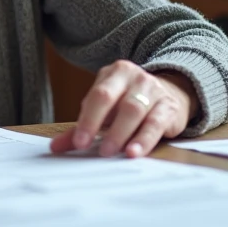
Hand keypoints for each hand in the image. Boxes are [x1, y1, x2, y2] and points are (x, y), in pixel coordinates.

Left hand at [50, 61, 197, 158]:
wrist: (172, 93)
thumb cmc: (130, 102)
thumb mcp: (107, 109)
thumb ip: (82, 127)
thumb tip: (55, 147)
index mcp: (114, 73)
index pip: (97, 95)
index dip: (87, 119)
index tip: (79, 141)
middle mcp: (134, 78)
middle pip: (112, 99)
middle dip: (99, 124)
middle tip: (90, 147)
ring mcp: (154, 91)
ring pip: (134, 110)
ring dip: (121, 133)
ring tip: (111, 152)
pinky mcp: (169, 108)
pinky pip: (155, 124)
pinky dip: (143, 139)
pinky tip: (134, 152)